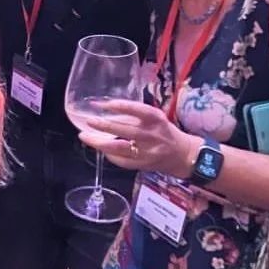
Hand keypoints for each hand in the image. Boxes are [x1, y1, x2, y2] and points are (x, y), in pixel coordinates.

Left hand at [79, 99, 198, 177]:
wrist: (183, 155)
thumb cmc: (164, 132)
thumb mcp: (155, 118)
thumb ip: (135, 114)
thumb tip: (105, 108)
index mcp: (156, 120)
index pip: (139, 110)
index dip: (122, 106)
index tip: (106, 104)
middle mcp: (151, 135)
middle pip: (125, 130)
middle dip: (104, 125)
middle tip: (89, 120)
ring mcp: (146, 152)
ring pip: (119, 147)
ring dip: (99, 142)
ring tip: (85, 136)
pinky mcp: (142, 165)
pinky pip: (121, 160)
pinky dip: (108, 154)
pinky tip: (100, 148)